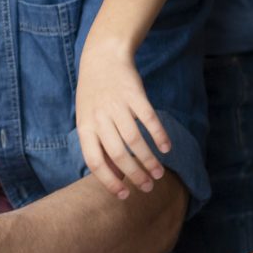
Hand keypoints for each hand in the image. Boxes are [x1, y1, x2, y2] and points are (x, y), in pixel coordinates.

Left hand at [75, 43, 169, 200]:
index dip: (109, 181)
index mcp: (85, 127)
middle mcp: (100, 117)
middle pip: (118, 154)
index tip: (124, 195)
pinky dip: (159, 135)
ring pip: (135, 140)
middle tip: (148, 188)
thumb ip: (100, 146)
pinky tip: (166, 148)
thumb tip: (116, 176)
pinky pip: (149, 119)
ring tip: (159, 173)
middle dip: (135, 175)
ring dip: (149, 160)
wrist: (102, 57)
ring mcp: (117, 105)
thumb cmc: (95, 95)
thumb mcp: (89, 119)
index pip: (95, 161)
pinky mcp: (134, 94)